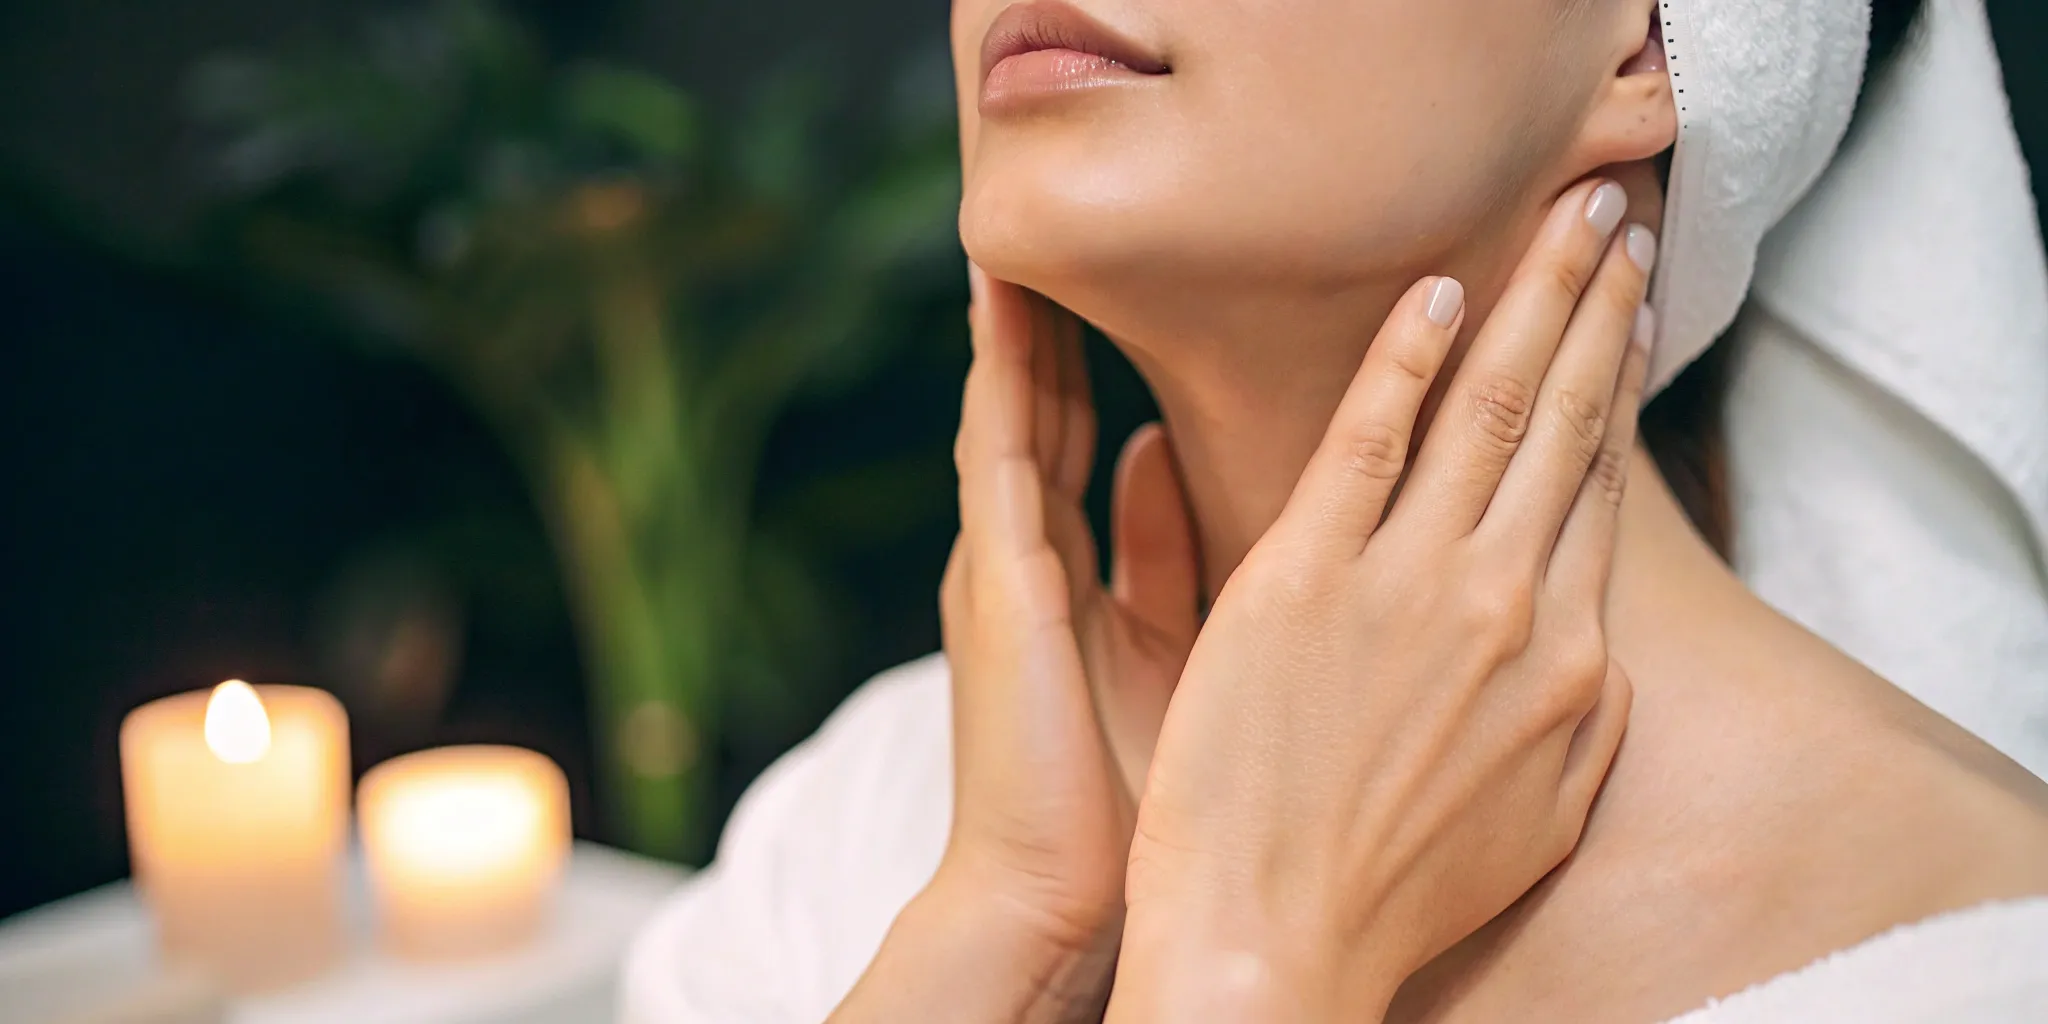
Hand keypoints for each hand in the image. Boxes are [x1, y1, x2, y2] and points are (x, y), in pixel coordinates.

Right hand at [831, 268, 1199, 1022]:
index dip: (1082, 363)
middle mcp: (1018, 557)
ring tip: (1026, 232)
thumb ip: (1159, 554)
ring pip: (1013, 411)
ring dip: (1022, 324)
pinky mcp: (1000, 581)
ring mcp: (999, 565)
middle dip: (1049, 321)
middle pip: (1037, 407)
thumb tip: (1156, 455)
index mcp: (1058, 578)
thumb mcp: (1168, 654)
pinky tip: (1011, 302)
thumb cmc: (1133, 803)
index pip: (1070, 440)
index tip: (1117, 285)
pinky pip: (1002, 450)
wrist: (1059, 906)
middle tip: (1064, 225)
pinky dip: (1007, 372)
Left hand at [1109, 180, 1657, 1020]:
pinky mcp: (1301, 579)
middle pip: (1565, 426)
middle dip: (1597, 310)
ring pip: (1488, 410)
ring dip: (1532, 301)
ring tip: (1563, 223)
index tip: (1625, 317)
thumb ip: (1584, 714)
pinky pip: (1365, 440)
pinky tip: (1434, 290)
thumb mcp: (1542, 814)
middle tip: (1615, 221)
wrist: (1274, 942)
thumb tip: (1600, 641)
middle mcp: (1503, 607)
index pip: (1598, 491)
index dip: (1615, 391)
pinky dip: (1404, 358)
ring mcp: (1403, 586)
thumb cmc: (1396, 892)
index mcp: (1565, 662)